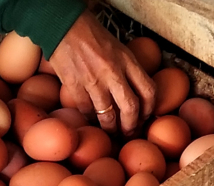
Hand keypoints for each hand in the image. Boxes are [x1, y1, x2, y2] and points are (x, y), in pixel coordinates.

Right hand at [49, 11, 155, 134]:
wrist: (64, 26)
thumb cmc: (92, 36)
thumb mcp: (119, 49)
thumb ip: (129, 70)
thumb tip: (136, 95)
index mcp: (127, 61)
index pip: (148, 91)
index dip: (149, 110)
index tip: (145, 117)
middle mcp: (113, 72)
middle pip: (131, 108)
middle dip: (131, 126)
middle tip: (128, 132)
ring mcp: (93, 80)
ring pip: (108, 115)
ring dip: (111, 128)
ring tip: (111, 131)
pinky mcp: (75, 86)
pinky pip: (86, 110)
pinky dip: (91, 119)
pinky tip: (92, 119)